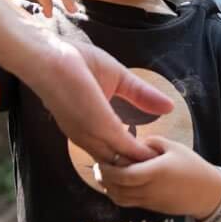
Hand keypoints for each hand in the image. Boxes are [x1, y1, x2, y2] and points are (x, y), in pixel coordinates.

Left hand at [23, 35, 170, 164]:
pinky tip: (156, 152)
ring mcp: (93, 135)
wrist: (51, 55)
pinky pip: (126, 148)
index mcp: (87, 130)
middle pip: (119, 165)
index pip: (112, 153)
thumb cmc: (77, 62)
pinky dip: (142, 153)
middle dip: (140, 167)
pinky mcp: (99, 126)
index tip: (153, 157)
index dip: (133, 155)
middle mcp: (87, 138)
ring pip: (124, 161)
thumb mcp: (118, 79)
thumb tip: (169, 106)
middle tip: (163, 167)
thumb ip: (141, 95)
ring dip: (144, 163)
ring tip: (163, 162)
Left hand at [96, 137, 220, 217]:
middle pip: (117, 188)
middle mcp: (149, 189)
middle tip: (98, 164)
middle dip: (104, 177)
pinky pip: (127, 203)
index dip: (109, 169)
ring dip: (108, 187)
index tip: (102, 157)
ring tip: (104, 174)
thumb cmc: (193, 166)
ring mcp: (148, 201)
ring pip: (119, 198)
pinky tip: (115, 183)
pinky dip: (117, 194)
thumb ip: (152, 143)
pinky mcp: (150, 208)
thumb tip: (134, 143)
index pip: (124, 175)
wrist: (208, 194)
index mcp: (155, 172)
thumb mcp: (174, 147)